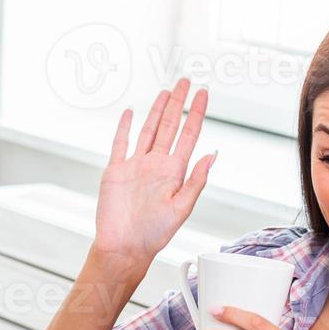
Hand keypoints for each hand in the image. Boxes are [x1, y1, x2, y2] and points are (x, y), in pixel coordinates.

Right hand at [92, 78, 215, 269]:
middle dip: (178, 103)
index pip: (188, 135)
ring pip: (148, 130)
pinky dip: (124, 127)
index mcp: (174, 173)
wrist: (124, 247)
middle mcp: (156, 166)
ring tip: (166, 92)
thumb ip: (196, 181)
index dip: (195, 113)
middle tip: (185, 82)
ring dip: (157, 111)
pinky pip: (120, 143)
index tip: (202, 94)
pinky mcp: (116, 171)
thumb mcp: (181, 208)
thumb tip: (212, 155)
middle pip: (169, 126)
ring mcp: (136, 166)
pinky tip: (129, 113)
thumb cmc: (153, 235)